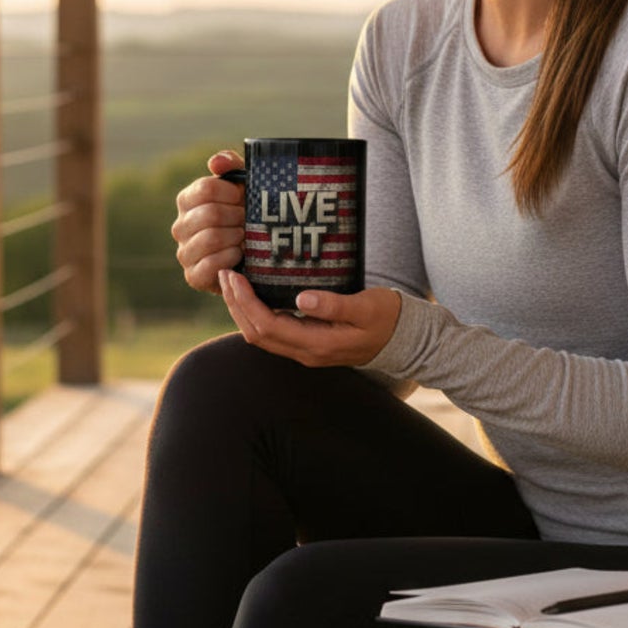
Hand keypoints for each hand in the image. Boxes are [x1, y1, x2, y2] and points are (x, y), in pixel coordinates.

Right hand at [172, 150, 245, 293]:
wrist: (254, 254)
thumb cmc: (246, 213)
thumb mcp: (243, 185)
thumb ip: (231, 165)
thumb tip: (215, 162)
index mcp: (187, 200)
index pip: (206, 189)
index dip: (231, 193)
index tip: (243, 198)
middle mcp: (180, 226)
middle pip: (211, 214)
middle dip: (238, 217)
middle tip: (248, 221)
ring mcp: (184, 252)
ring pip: (211, 238)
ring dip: (237, 237)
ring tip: (246, 237)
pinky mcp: (193, 276)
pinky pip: (211, 264)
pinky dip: (232, 258)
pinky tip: (240, 255)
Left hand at [218, 268, 400, 367]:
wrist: (403, 340)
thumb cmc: (387, 318)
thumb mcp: (366, 307)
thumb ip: (334, 304)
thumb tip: (301, 299)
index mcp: (317, 344)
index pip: (267, 325)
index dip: (246, 302)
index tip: (234, 277)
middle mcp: (305, 352)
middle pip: (256, 333)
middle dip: (236, 305)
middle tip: (225, 274)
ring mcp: (305, 351)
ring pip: (260, 336)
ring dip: (242, 310)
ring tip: (232, 283)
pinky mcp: (307, 343)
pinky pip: (272, 332)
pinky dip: (255, 313)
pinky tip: (253, 295)